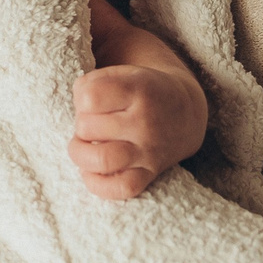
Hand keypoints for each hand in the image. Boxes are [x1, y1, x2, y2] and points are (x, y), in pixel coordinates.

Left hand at [69, 64, 205, 200]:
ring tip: (84, 148)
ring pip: (102, 160)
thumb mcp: (123, 74)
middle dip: (80, 125)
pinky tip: (92, 171)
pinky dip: (97, 184)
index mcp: (139, 90)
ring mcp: (148, 151)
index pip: (89, 97)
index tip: (92, 102)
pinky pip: (120, 189)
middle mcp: (145, 122)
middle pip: (87, 127)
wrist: (185, 114)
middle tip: (91, 124)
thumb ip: (91, 83)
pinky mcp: (150, 173)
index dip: (81, 99)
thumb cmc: (142, 92)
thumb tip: (77, 110)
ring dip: (81, 155)